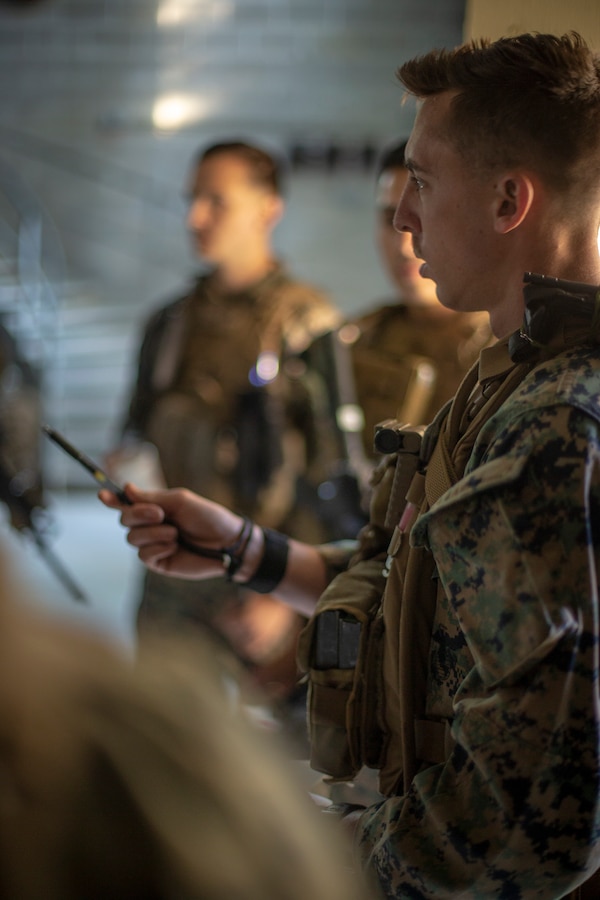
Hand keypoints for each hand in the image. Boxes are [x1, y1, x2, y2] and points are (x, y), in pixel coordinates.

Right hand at [99, 483, 246, 578]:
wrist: (226, 542)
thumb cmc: (207, 517)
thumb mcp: (179, 501)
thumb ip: (152, 497)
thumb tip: (126, 488)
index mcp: (154, 508)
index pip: (127, 504)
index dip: (112, 500)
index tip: (102, 495)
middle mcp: (150, 526)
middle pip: (124, 520)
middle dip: (139, 515)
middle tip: (160, 514)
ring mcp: (153, 545)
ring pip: (133, 538)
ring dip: (154, 533)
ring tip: (175, 533)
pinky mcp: (158, 563)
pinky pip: (143, 556)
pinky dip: (158, 548)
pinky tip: (174, 546)